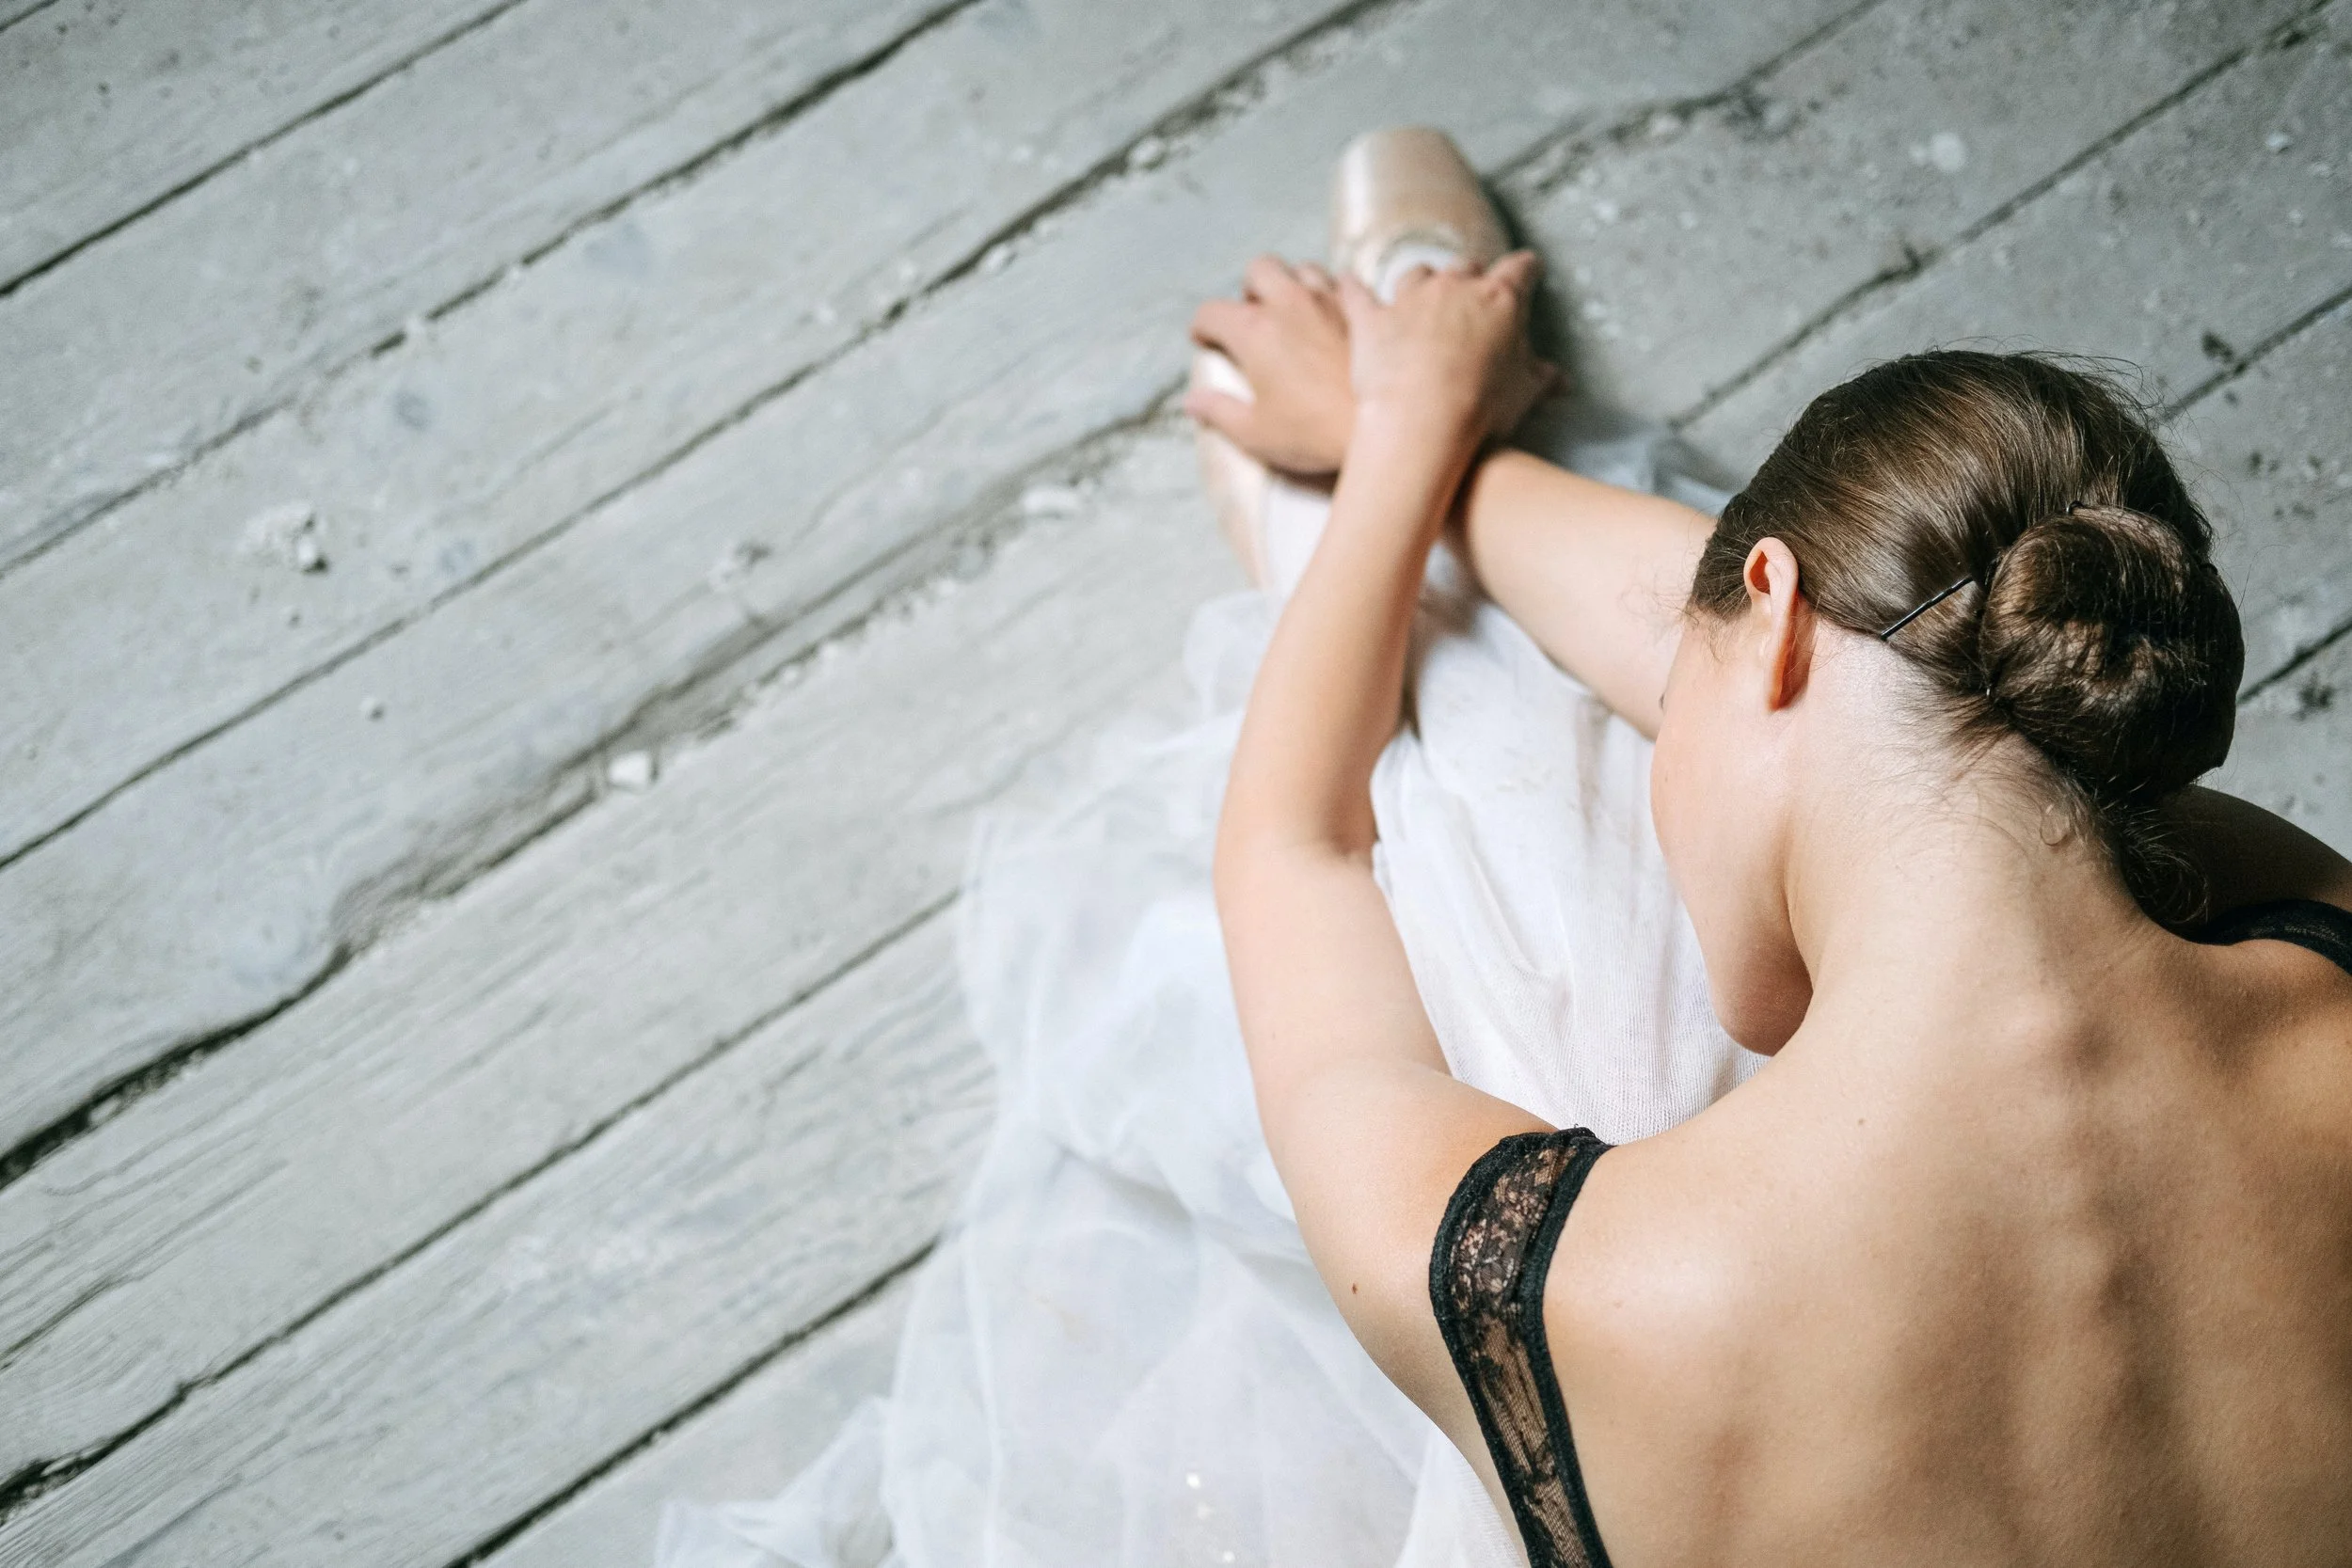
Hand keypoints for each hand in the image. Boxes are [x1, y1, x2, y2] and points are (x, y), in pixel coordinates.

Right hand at [1186, 256, 1356, 474]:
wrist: (1380, 429)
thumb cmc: (1313, 434)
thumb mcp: (1255, 432)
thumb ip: (1218, 412)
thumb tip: (1192, 402)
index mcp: (1253, 331)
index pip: (1210, 312)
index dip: (1202, 327)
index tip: (1205, 341)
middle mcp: (1288, 303)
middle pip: (1258, 269)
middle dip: (1249, 288)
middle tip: (1251, 316)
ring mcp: (1330, 301)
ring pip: (1302, 269)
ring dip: (1292, 285)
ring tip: (1292, 314)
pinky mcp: (1363, 309)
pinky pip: (1344, 284)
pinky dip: (1333, 296)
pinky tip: (1333, 318)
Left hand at [1339, 251, 1555, 451]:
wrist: (1422, 421)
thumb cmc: (1479, 409)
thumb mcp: (1523, 395)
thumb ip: (1540, 379)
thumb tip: (1557, 379)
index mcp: (1500, 301)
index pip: (1520, 271)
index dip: (1527, 269)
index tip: (1529, 269)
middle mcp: (1454, 288)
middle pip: (1465, 266)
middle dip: (1470, 275)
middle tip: (1471, 291)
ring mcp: (1409, 299)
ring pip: (1416, 274)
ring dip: (1420, 283)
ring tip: (1419, 295)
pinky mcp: (1371, 319)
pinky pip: (1357, 293)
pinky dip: (1352, 288)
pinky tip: (1345, 282)